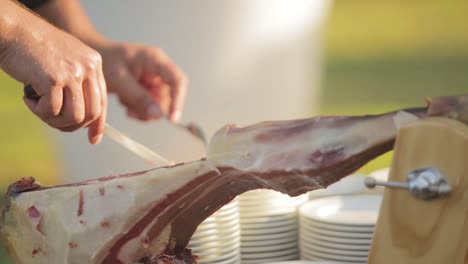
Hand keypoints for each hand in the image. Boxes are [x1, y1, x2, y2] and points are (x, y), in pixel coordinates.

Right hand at [0, 7, 106, 143]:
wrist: (14, 30)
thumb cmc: (35, 48)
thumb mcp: (67, 61)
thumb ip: (79, 83)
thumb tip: (85, 119)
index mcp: (94, 64)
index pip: (102, 101)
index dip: (98, 124)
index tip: (93, 139)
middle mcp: (87, 68)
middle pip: (91, 114)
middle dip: (72, 125)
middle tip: (53, 120)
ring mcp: (72, 73)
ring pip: (74, 117)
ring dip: (54, 120)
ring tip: (39, 107)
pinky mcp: (53, 79)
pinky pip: (51, 111)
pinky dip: (38, 111)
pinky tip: (28, 97)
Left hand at [92, 41, 187, 121]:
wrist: (93, 61)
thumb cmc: (106, 62)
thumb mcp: (120, 81)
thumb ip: (139, 98)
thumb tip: (159, 115)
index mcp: (156, 60)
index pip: (177, 80)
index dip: (178, 100)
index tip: (172, 119)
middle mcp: (160, 69)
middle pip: (169, 96)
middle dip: (152, 108)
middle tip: (132, 112)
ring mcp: (155, 80)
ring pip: (160, 104)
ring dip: (143, 110)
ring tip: (125, 104)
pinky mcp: (149, 88)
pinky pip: (152, 106)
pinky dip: (139, 109)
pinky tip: (126, 102)